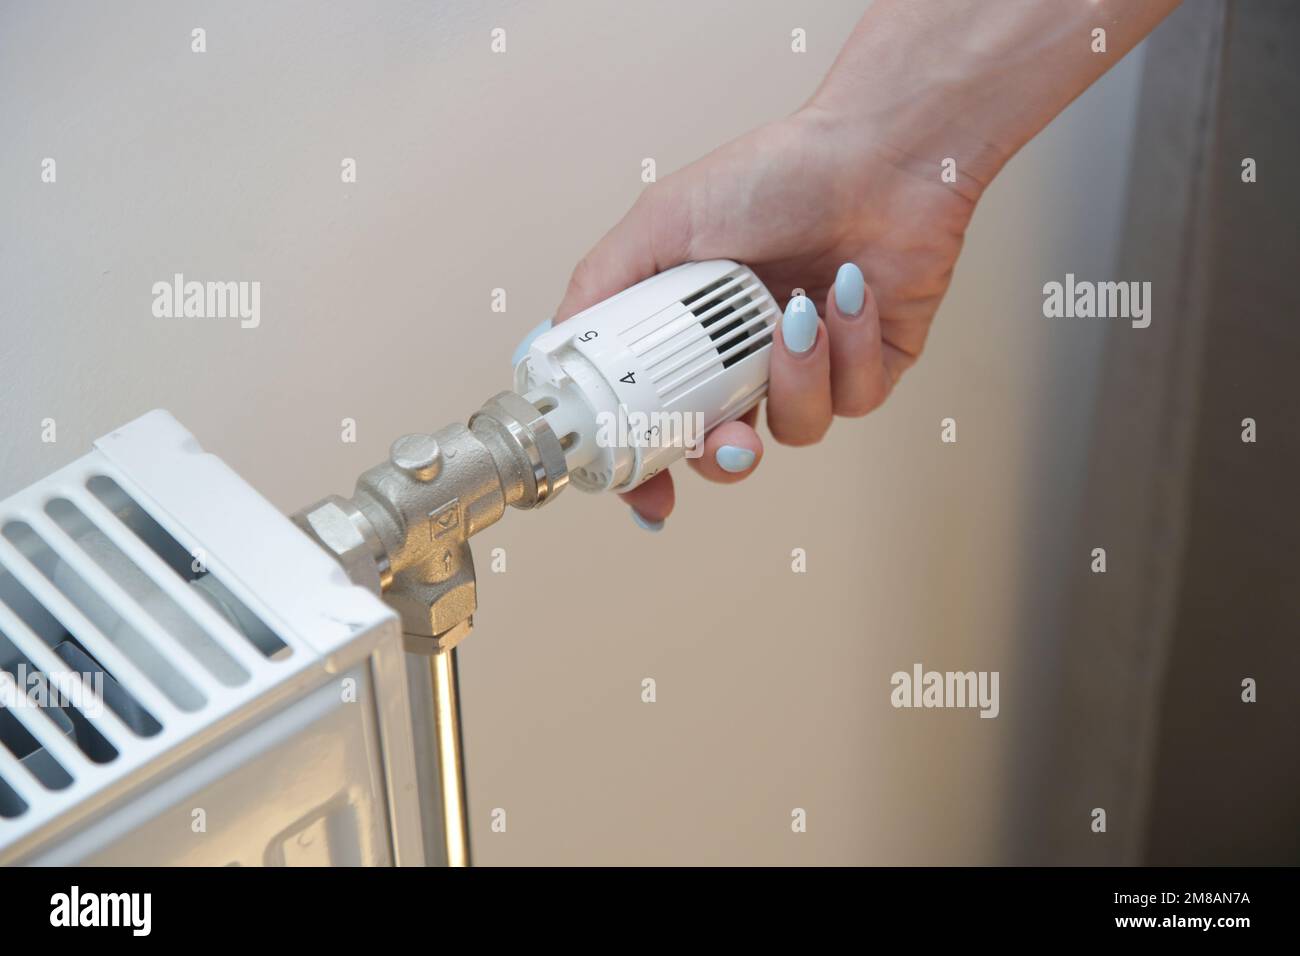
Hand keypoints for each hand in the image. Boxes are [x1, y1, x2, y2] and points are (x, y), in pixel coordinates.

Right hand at [548, 104, 981, 525]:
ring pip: (794, 430)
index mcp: (692, 335)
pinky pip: (854, 399)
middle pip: (723, 449)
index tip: (648, 491)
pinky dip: (850, 349)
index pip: (658, 421)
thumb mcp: (661, 222)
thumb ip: (601, 286)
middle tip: (729, 439)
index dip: (648, 465)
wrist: (877, 152)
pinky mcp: (872, 368)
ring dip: (796, 380)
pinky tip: (850, 291)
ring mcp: (811, 368)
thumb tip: (548, 351)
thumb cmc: (774, 175)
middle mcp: (747, 359)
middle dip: (725, 455)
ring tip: (800, 316)